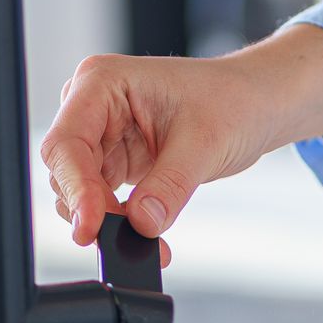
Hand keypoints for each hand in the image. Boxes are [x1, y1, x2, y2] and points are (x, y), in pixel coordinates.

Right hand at [39, 24, 322, 261]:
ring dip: (106, 221)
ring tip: (150, 240)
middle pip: (66, 171)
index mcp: (103, 82)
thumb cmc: (233, 100)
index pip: (67, 143)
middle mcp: (93, 106)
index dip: (75, 188)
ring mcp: (101, 135)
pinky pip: (101, 200)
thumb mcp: (206, 142)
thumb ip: (170, 185)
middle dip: (92, 210)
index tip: (90, 227)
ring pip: (78, 191)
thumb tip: (140, 223)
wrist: (257, 104)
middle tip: (126, 240)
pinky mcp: (114, 161)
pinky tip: (147, 234)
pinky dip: (118, 222)